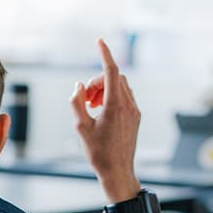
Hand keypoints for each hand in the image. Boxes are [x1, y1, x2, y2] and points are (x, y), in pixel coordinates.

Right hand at [71, 38, 140, 198]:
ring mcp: (134, 111)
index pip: (111, 71)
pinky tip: (101, 111)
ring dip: (105, 88)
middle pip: (115, 77)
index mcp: (115, 105)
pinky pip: (125, 96)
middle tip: (85, 97)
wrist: (118, 171)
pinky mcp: (136, 117)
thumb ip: (77, 103)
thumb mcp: (80, 128)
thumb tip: (78, 86)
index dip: (104, 54)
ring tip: (91, 105)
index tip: (100, 41)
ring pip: (121, 86)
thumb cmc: (99, 153)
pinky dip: (112, 96)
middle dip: (98, 80)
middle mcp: (128, 105)